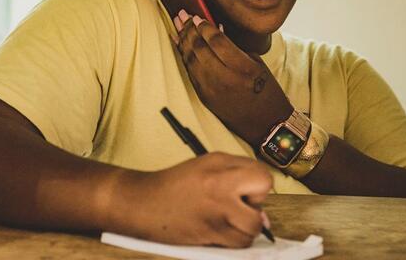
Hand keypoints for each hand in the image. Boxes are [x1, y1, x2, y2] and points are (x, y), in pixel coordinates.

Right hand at [120, 153, 272, 246]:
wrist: (142, 203)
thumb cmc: (174, 186)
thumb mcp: (206, 166)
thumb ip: (237, 178)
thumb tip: (263, 212)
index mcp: (219, 163)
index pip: (262, 173)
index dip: (257, 186)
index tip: (244, 192)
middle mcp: (220, 182)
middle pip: (263, 190)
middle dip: (255, 203)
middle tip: (236, 206)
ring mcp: (216, 208)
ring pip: (254, 224)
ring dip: (245, 227)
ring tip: (227, 221)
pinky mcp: (210, 231)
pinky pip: (240, 243)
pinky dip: (234, 242)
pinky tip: (219, 232)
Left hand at [173, 10, 292, 147]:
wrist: (266, 123)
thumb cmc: (266, 90)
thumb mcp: (256, 64)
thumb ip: (235, 47)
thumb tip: (215, 29)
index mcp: (243, 68)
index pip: (217, 41)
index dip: (205, 27)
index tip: (199, 16)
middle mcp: (225, 78)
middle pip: (200, 48)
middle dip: (189, 29)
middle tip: (183, 15)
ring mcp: (212, 89)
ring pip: (191, 59)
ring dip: (183, 40)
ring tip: (178, 24)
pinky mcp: (205, 97)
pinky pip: (190, 71)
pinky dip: (183, 55)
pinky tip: (178, 43)